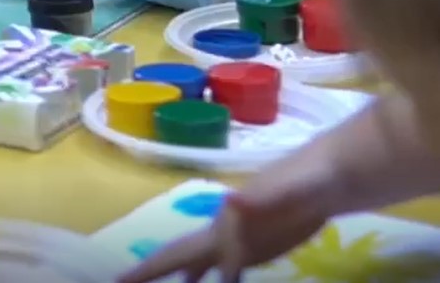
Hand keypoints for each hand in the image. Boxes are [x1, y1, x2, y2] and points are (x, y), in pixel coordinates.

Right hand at [119, 190, 327, 282]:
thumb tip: (231, 201)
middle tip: (118, 282)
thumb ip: (262, 197)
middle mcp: (223, 232)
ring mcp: (240, 241)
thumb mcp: (289, 188)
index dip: (152, 268)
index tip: (122, 282)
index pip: (183, 252)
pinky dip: (209, 280)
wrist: (331, 177)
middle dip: (150, 271)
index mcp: (224, 223)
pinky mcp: (259, 248)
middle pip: (180, 256)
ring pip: (199, 264)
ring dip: (177, 277)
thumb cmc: (309, 179)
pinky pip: (226, 271)